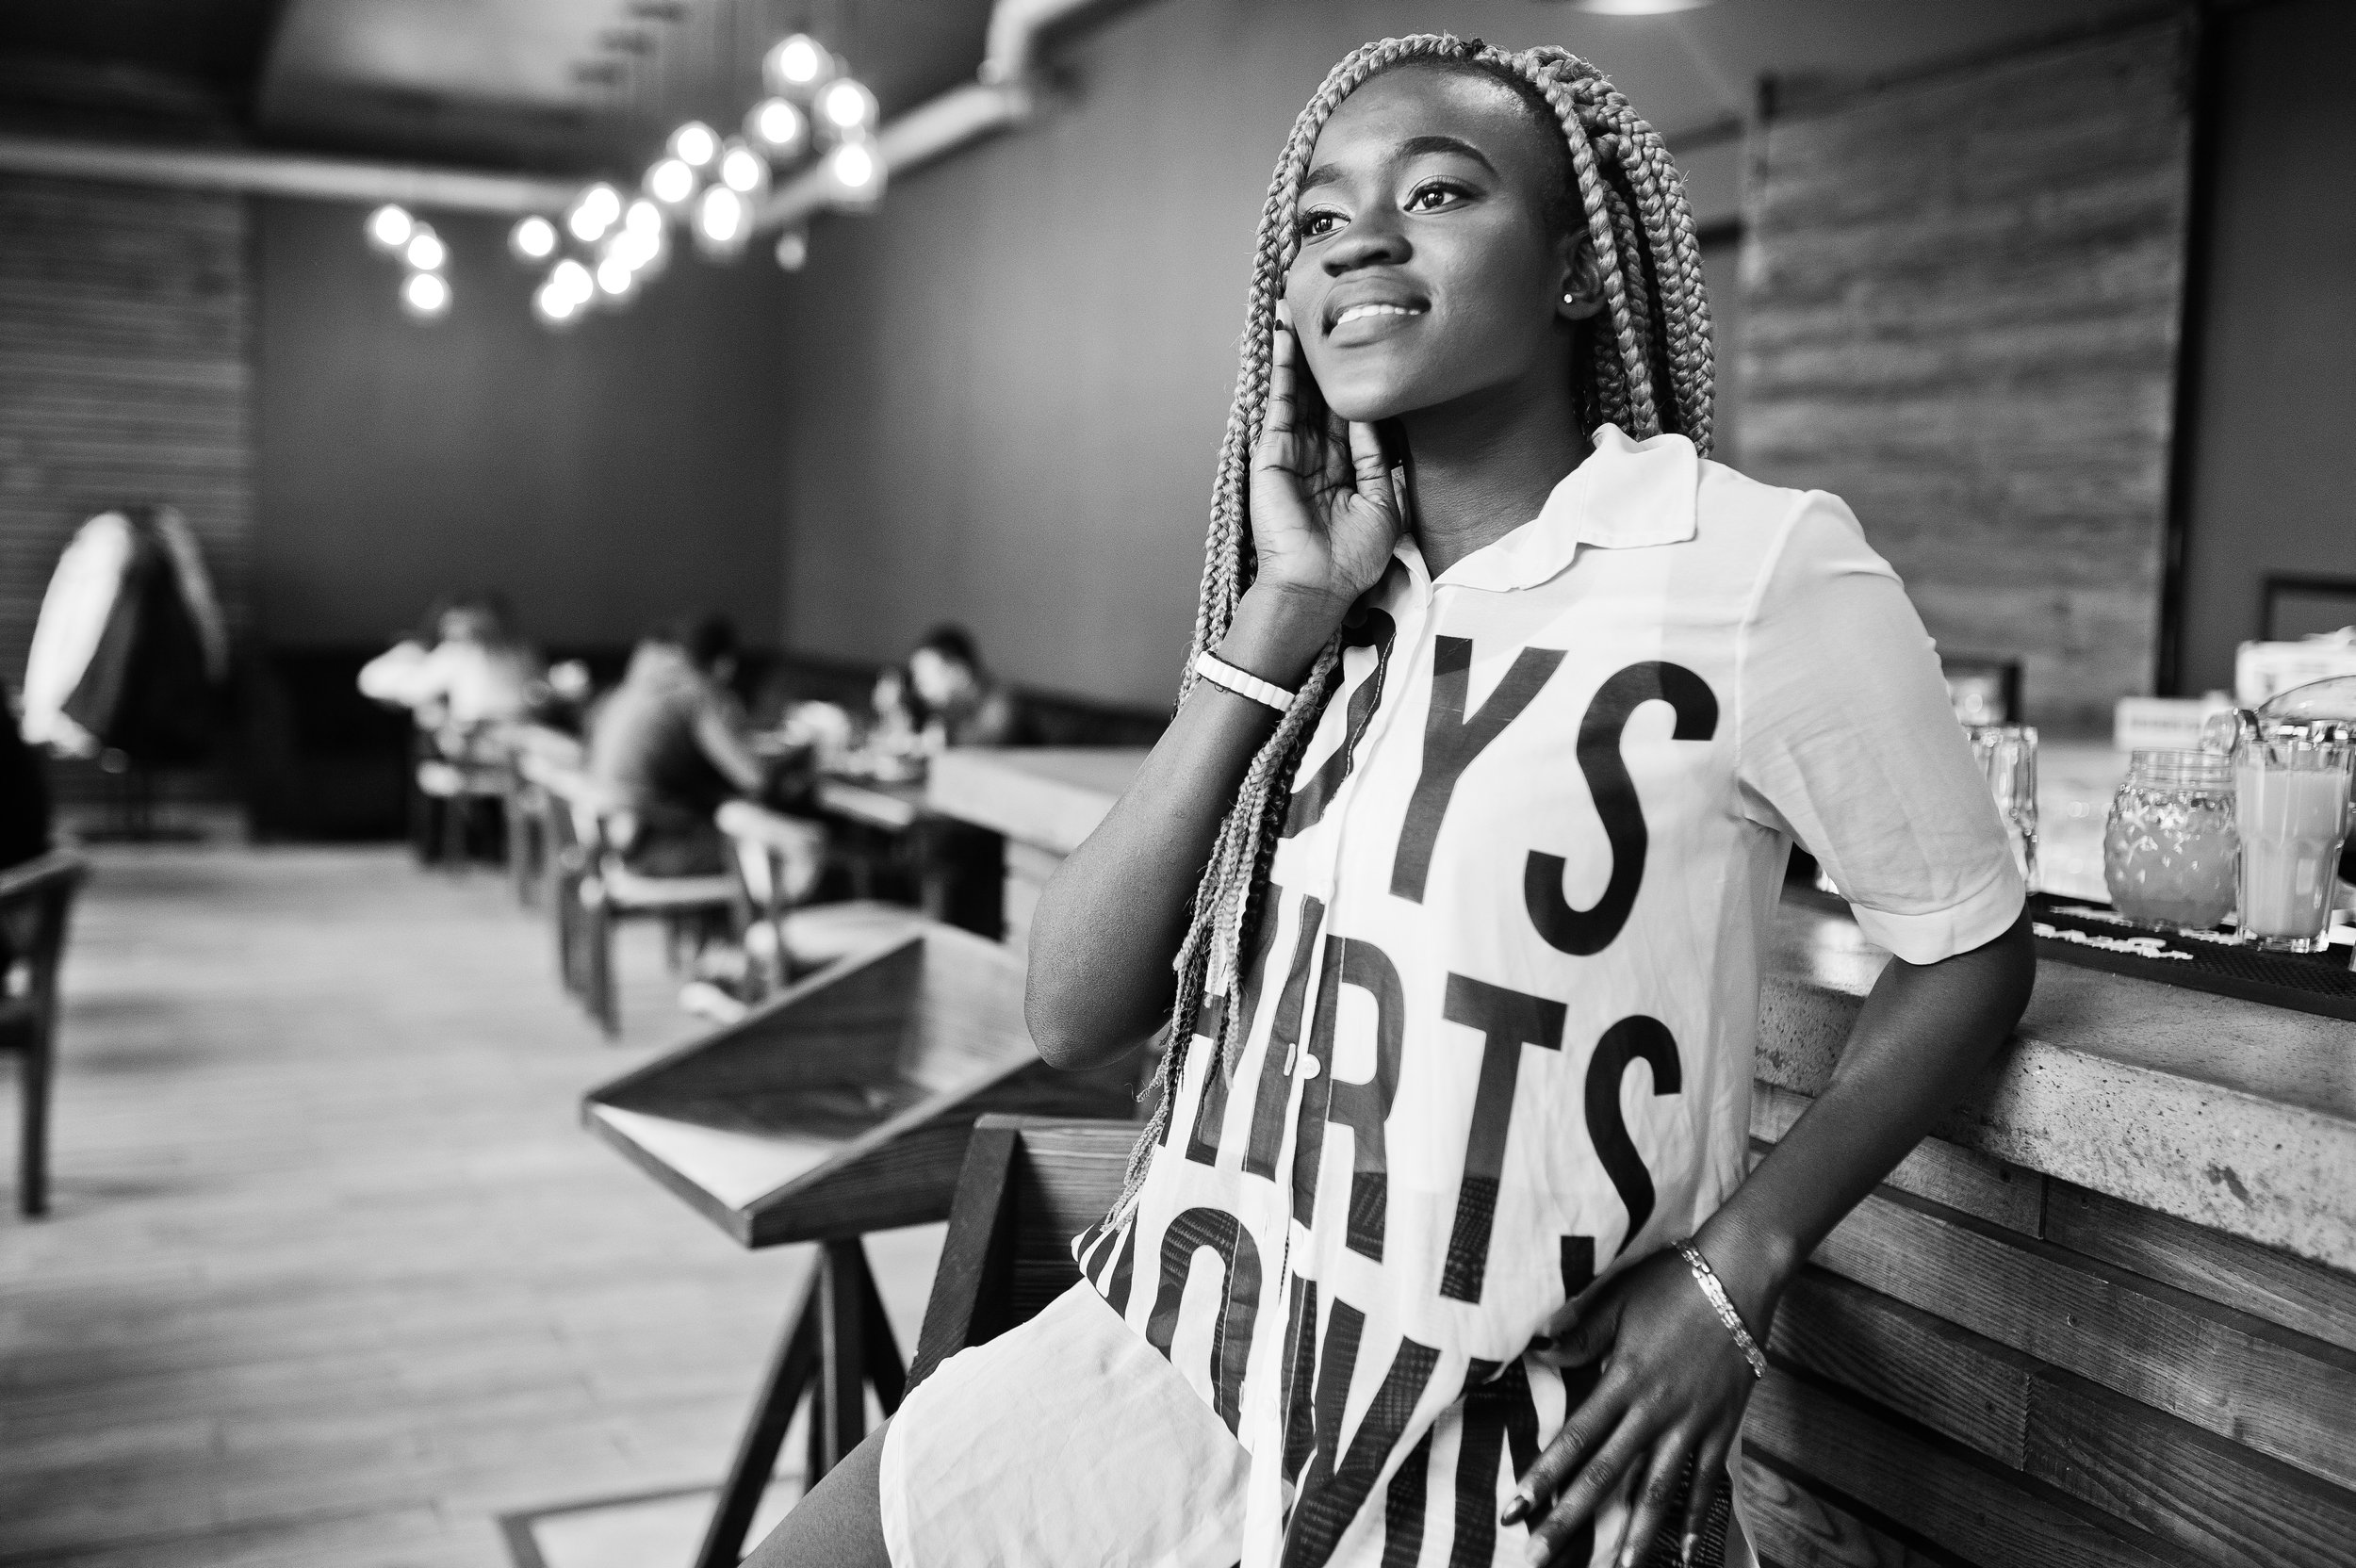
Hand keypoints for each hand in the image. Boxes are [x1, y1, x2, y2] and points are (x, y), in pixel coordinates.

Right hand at [1247, 318, 1404, 616]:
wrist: (1319, 585)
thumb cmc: (1351, 558)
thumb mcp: (1382, 502)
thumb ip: (1376, 458)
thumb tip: (1375, 415)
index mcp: (1343, 466)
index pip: (1348, 411)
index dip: (1351, 377)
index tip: (1357, 339)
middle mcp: (1316, 453)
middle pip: (1321, 393)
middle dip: (1321, 353)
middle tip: (1323, 305)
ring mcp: (1292, 450)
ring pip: (1298, 390)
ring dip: (1296, 348)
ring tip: (1296, 303)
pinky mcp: (1271, 452)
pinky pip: (1278, 402)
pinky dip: (1280, 368)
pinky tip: (1282, 334)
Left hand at [1504, 1246, 1763, 1566]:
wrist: (1739, 1276)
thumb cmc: (1672, 1283)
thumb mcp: (1617, 1300)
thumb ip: (1580, 1332)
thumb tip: (1541, 1351)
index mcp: (1623, 1380)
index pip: (1575, 1439)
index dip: (1543, 1476)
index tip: (1515, 1509)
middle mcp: (1654, 1410)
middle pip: (1606, 1476)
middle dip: (1571, 1521)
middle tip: (1539, 1557)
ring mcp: (1691, 1423)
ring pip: (1657, 1491)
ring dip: (1636, 1536)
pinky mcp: (1722, 1427)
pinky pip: (1705, 1481)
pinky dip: (1694, 1518)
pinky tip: (1681, 1551)